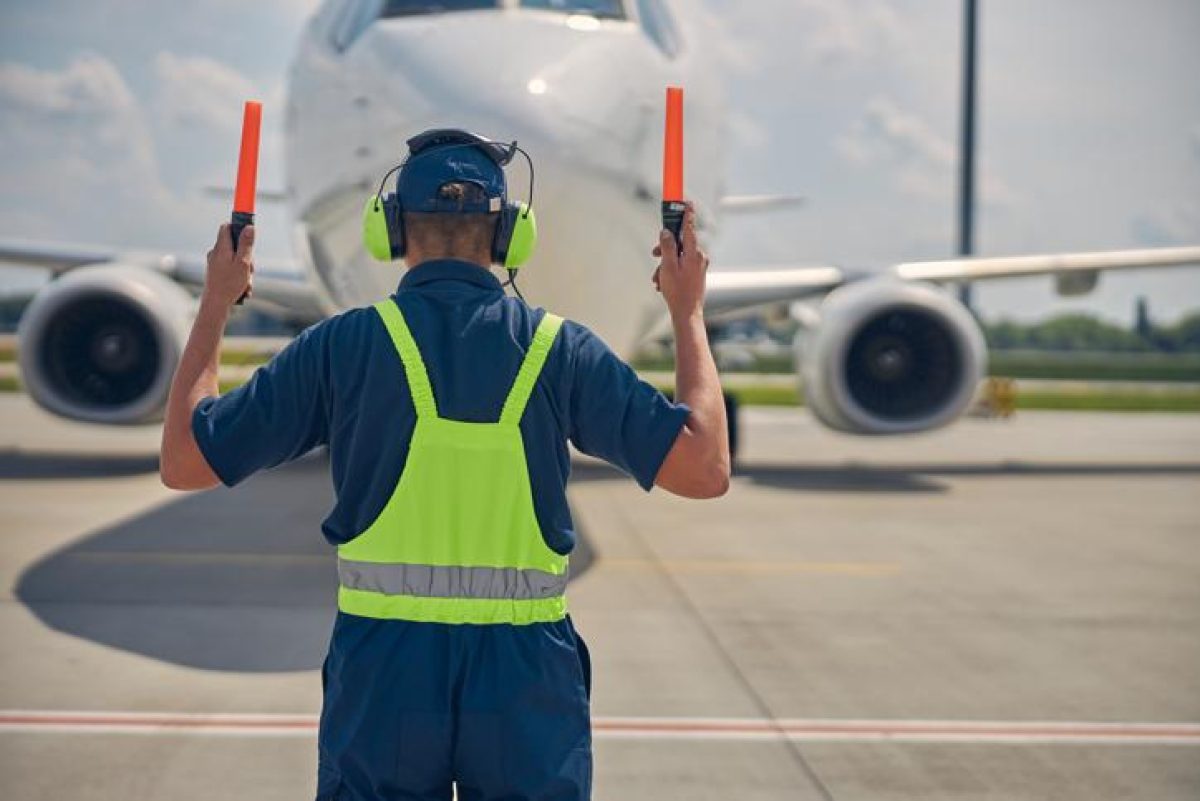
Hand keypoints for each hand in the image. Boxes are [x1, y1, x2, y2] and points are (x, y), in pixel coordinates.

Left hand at [204, 223, 253, 305]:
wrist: (215, 304)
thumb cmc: (229, 284)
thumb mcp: (243, 262)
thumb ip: (246, 244)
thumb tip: (249, 227)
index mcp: (221, 247)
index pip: (227, 227)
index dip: (238, 227)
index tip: (249, 233)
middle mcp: (215, 253)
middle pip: (234, 245)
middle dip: (247, 255)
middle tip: (251, 268)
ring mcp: (215, 263)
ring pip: (235, 259)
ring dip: (244, 269)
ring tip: (246, 282)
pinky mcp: (216, 273)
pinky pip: (231, 269)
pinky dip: (238, 276)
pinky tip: (242, 288)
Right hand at [651, 202, 707, 320]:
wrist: (687, 313)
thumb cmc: (678, 291)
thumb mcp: (668, 266)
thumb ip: (667, 247)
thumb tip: (666, 232)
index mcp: (694, 253)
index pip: (689, 228)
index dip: (687, 214)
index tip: (688, 202)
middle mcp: (699, 257)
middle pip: (680, 243)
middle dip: (665, 250)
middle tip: (654, 256)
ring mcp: (698, 266)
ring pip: (678, 257)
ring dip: (665, 265)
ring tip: (658, 280)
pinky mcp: (696, 274)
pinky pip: (680, 266)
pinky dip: (670, 272)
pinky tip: (663, 284)